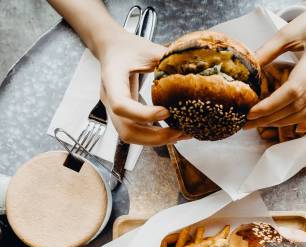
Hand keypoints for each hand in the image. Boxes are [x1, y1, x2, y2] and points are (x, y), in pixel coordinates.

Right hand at [98, 31, 187, 145]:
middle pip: (126, 130)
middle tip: (179, 133)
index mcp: (112, 80)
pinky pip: (135, 131)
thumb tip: (195, 66)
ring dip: (155, 140)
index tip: (167, 112)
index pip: (121, 105)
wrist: (112, 48)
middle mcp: (109, 99)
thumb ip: (167, 59)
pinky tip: (172, 132)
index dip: (144, 114)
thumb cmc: (128, 47)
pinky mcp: (123, 115)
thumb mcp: (148, 48)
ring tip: (180, 135)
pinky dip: (153, 136)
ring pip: (130, 136)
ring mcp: (114, 110)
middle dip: (154, 136)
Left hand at [246, 0, 305, 131]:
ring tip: (265, 124)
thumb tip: (247, 71)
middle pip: (302, 104)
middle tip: (250, 123)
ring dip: (288, 122)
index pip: (294, 88)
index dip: (271, 104)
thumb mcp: (290, 29)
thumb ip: (268, 50)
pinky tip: (299, 127)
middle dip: (273, 117)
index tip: (251, 112)